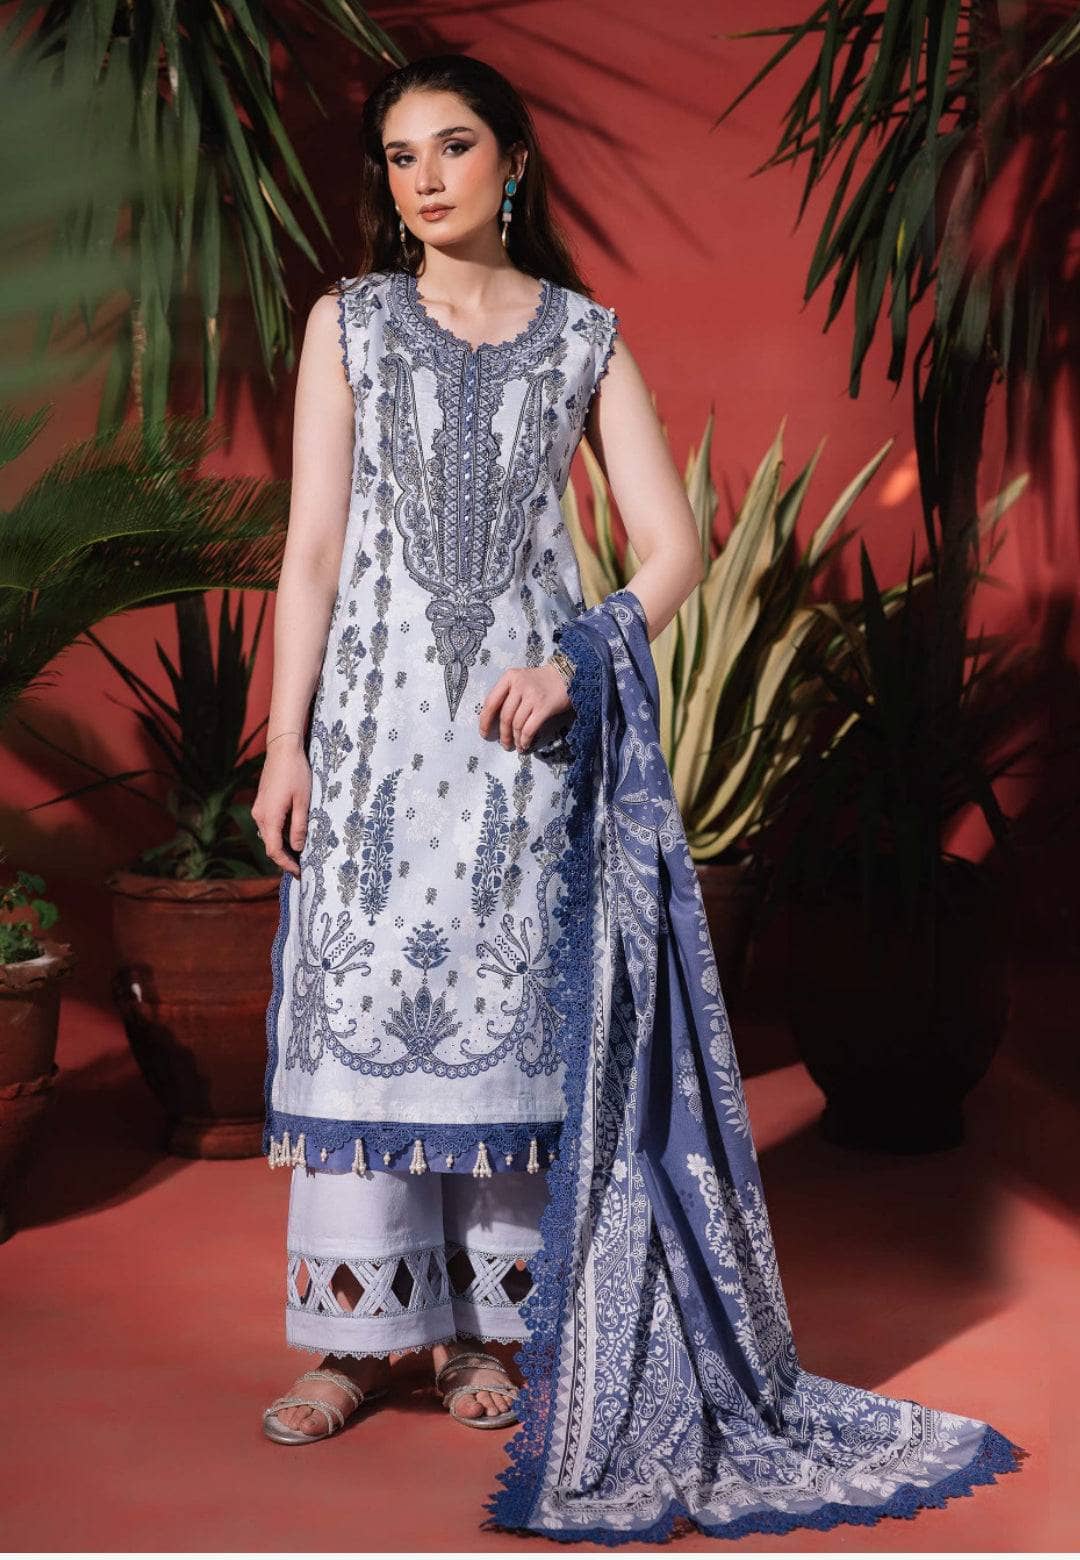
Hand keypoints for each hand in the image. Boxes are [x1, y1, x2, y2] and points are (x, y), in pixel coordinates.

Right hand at [251, 738, 311, 878]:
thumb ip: (299, 826)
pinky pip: (268, 826)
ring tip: (299, 854)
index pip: (274, 851)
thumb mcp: (303, 802)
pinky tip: (292, 836)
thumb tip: (298, 848)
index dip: (286, 864)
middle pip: (269, 845)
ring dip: (281, 847)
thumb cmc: (296, 774)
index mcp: (269, 818)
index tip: (299, 872)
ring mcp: (258, 809)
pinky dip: (279, 835)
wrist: (282, 750)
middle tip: (301, 868)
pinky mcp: (261, 803)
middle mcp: (259, 816)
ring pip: (268, 836)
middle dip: (284, 859)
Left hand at [478, 662, 570, 752]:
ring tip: (517, 746)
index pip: (491, 701)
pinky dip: (525, 739)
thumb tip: (495, 719)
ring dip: (515, 739)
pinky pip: (529, 729)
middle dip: (503, 734)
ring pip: (516, 724)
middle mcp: (519, 685)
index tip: (484, 733)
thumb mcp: (521, 679)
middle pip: (504, 716)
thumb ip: (508, 694)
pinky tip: (525, 744)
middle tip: (504, 744)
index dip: (485, 720)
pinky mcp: (544, 707)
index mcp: (509, 677)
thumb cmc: (542, 680)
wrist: (569, 675)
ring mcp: (532, 696)